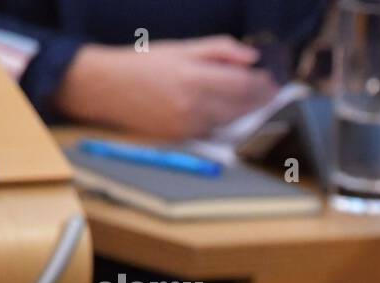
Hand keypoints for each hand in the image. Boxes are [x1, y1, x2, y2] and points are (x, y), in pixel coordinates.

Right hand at [53, 36, 278, 138]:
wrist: (106, 88)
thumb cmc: (144, 64)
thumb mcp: (181, 47)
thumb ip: (220, 50)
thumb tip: (252, 57)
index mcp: (193, 77)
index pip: (243, 84)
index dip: (263, 82)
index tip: (273, 77)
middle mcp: (193, 105)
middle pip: (243, 105)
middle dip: (262, 97)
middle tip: (272, 89)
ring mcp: (189, 125)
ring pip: (233, 120)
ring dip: (248, 110)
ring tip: (254, 98)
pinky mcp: (184, 138)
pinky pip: (216, 129)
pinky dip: (227, 120)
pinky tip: (228, 109)